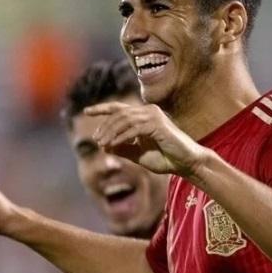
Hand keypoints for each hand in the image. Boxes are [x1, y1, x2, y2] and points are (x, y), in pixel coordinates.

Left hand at [84, 102, 207, 176]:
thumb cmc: (165, 158)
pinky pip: (134, 129)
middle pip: (119, 114)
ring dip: (110, 132)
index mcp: (144, 116)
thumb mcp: (138, 154)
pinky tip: (112, 145)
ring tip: (101, 144)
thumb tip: (104, 145)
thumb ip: (123, 148)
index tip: (86, 111)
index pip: (119, 108)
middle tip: (96, 140)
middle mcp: (149, 111)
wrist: (185, 164)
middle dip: (105, 126)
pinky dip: (121, 137)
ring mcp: (154, 116)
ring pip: (124, 119)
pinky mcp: (157, 124)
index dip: (102, 108)